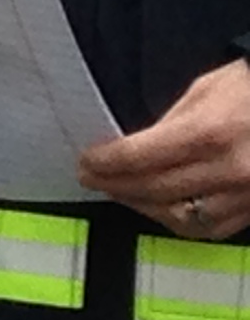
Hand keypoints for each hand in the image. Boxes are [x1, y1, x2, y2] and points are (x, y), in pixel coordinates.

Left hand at [81, 60, 249, 238]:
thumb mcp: (204, 91)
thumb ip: (168, 125)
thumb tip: (133, 150)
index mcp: (210, 133)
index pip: (137, 158)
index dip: (103, 163)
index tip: (86, 162)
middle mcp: (229, 170)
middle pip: (153, 190)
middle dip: (115, 185)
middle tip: (93, 178)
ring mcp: (246, 195)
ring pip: (178, 218)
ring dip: (142, 206)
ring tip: (122, 192)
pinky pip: (210, 229)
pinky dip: (178, 221)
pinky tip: (159, 206)